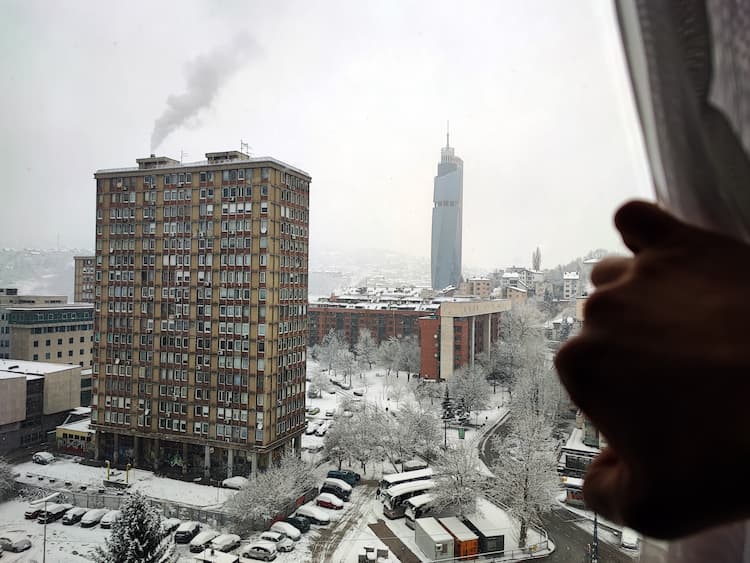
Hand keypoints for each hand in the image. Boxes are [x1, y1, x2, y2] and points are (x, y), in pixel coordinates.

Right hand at [555, 200, 749, 538]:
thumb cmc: (735, 449)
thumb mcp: (660, 508)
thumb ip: (604, 494)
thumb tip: (594, 476)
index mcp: (582, 366)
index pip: (585, 377)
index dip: (620, 396)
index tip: (661, 411)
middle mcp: (599, 314)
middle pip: (600, 327)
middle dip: (629, 349)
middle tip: (681, 375)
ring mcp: (640, 274)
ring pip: (612, 278)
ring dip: (631, 296)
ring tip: (678, 320)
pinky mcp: (683, 245)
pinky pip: (635, 219)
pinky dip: (638, 234)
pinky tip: (658, 254)